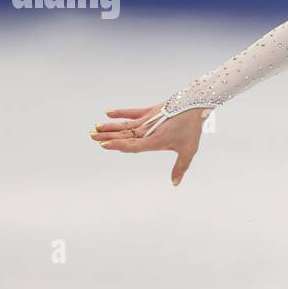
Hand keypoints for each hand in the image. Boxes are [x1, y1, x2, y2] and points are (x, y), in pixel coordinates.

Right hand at [90, 103, 209, 186]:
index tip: (104, 146)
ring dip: (110, 127)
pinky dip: (120, 113)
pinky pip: (132, 112)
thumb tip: (175, 183)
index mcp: (155, 141)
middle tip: (91, 137)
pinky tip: (108, 113)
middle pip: (124, 134)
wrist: (195, 105)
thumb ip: (180, 167)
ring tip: (95, 128)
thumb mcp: (189, 150)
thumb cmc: (192, 129)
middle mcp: (148, 130)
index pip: (132, 145)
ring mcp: (147, 119)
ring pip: (125, 124)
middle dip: (107, 136)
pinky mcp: (149, 111)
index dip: (118, 145)